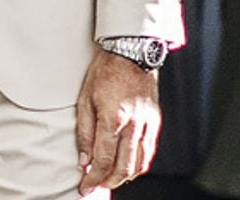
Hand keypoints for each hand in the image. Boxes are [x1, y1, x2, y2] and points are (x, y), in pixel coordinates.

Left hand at [75, 47, 160, 195]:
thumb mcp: (85, 100)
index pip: (103, 159)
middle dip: (109, 182)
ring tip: (111, 179)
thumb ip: (85, 133)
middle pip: (123, 167)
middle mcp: (133, 124)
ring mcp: (147, 123)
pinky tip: (129, 166)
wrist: (130, 53)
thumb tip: (84, 159)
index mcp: (113, 118)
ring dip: (125, 176)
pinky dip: (139, 164)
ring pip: (140, 163)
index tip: (85, 187)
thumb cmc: (105, 72)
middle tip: (96, 186)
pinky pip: (149, 150)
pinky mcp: (155, 121)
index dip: (93, 177)